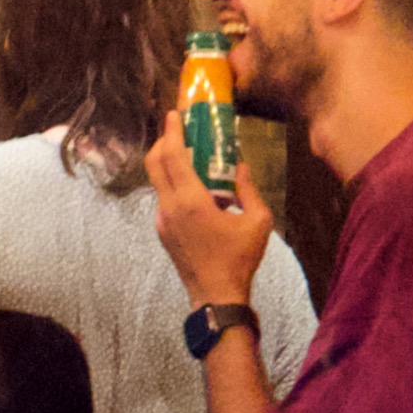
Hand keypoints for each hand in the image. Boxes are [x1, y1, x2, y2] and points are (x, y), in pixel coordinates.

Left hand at [145, 110, 273, 306]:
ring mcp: (162, 221)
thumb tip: (241, 166)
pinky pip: (164, 199)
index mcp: (191, 201)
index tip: (174, 114)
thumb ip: (249, 189)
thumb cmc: (240, 259)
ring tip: (191, 157)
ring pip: (157, 181)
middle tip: (179, 129)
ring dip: (169, 163)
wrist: (217, 298)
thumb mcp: (257, 221)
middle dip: (164, 141)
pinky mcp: (163, 232)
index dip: (172, 131)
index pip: (173, 156)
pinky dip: (174, 184)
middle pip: (154, 163)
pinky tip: (195, 187)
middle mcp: (169, 208)